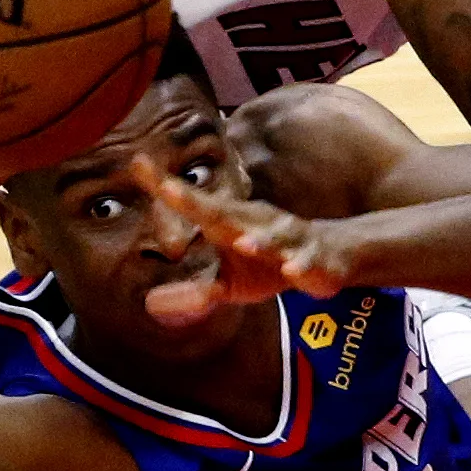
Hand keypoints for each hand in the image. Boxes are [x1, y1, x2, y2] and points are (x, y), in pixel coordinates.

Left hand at [129, 157, 354, 322]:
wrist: (332, 255)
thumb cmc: (272, 263)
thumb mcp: (231, 283)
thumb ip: (196, 291)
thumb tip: (150, 306)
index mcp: (234, 223)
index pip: (194, 204)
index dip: (167, 188)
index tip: (138, 164)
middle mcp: (258, 224)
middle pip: (225, 212)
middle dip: (198, 202)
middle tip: (167, 188)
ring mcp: (289, 241)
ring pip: (273, 238)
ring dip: (258, 240)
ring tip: (241, 243)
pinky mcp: (315, 260)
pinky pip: (307, 262)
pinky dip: (301, 265)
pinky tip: (291, 270)